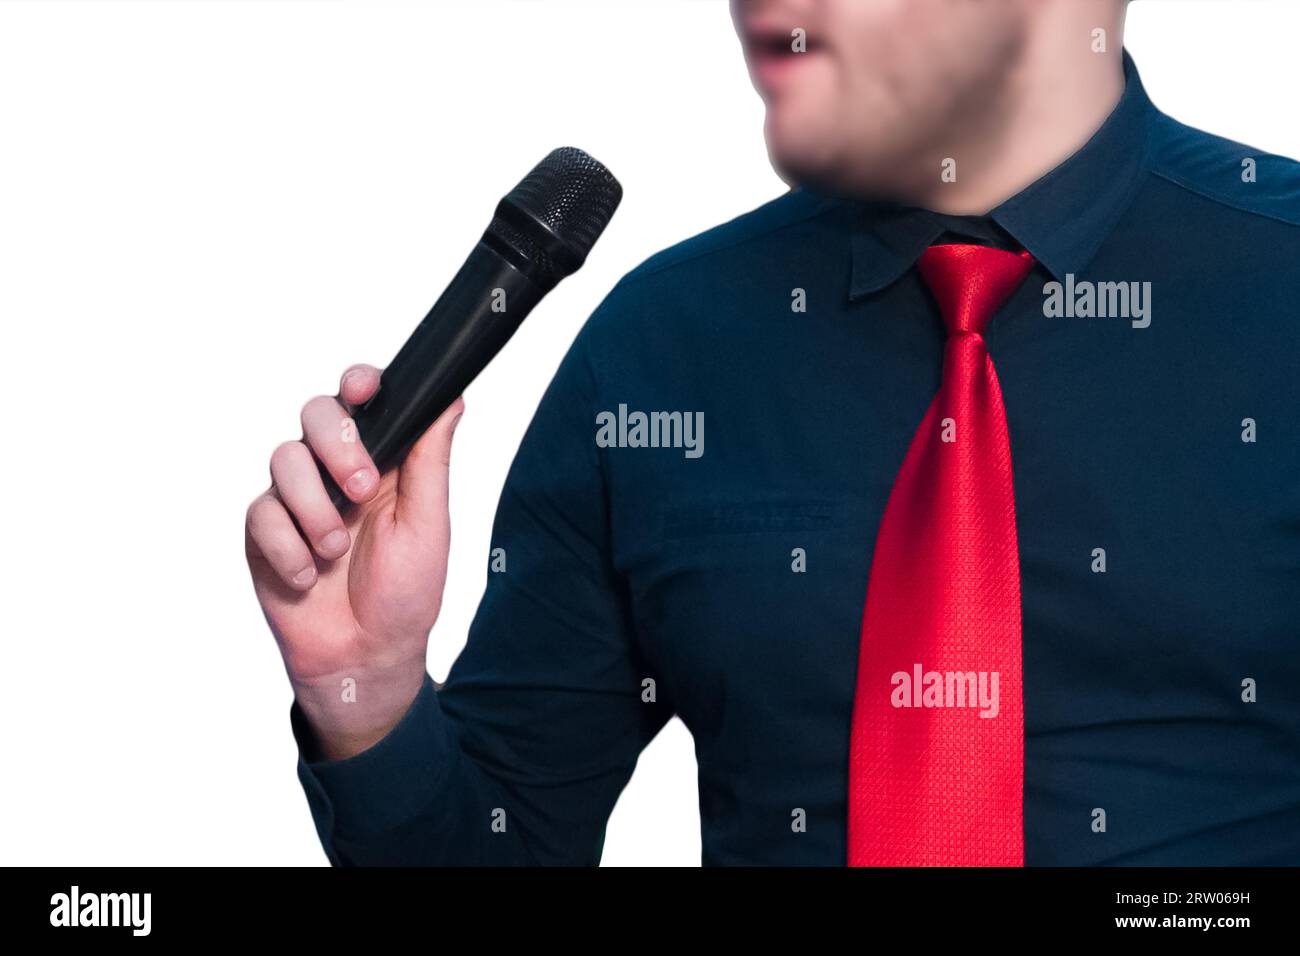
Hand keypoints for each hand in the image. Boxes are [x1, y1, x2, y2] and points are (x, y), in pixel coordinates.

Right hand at [245, 363, 464, 758]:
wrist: (365, 656)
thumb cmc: (406, 591)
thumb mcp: (428, 523)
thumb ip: (431, 458)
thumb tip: (451, 396)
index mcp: (381, 460)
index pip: (361, 401)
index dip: (358, 383)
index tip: (363, 390)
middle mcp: (333, 470)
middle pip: (315, 414)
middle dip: (337, 445)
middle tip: (363, 489)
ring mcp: (295, 499)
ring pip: (283, 459)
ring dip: (314, 507)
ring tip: (335, 550)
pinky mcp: (264, 533)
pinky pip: (261, 515)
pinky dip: (287, 548)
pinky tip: (307, 577)